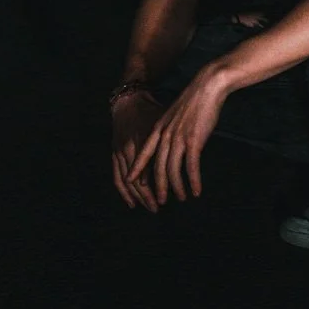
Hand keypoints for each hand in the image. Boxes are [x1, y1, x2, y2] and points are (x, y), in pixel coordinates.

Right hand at [112, 91, 165, 212]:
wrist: (130, 100)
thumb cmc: (153, 110)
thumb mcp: (165, 122)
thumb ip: (174, 140)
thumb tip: (193, 157)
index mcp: (143, 142)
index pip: (151, 172)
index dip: (160, 187)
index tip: (170, 198)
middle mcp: (128, 148)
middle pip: (139, 180)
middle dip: (149, 196)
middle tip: (159, 208)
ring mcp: (119, 151)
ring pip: (127, 182)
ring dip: (138, 196)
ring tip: (149, 207)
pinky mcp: (114, 153)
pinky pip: (117, 177)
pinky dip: (124, 191)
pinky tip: (131, 202)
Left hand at [126, 67, 228, 204]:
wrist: (208, 86)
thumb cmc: (196, 99)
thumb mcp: (177, 114)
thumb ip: (172, 129)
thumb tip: (174, 143)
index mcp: (160, 127)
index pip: (144, 152)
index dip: (138, 168)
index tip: (131, 181)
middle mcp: (166, 135)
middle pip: (158, 167)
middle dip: (159, 186)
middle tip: (161, 201)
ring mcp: (179, 138)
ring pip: (173, 171)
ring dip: (178, 187)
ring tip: (183, 197)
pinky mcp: (194, 141)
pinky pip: (191, 168)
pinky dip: (194, 181)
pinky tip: (197, 191)